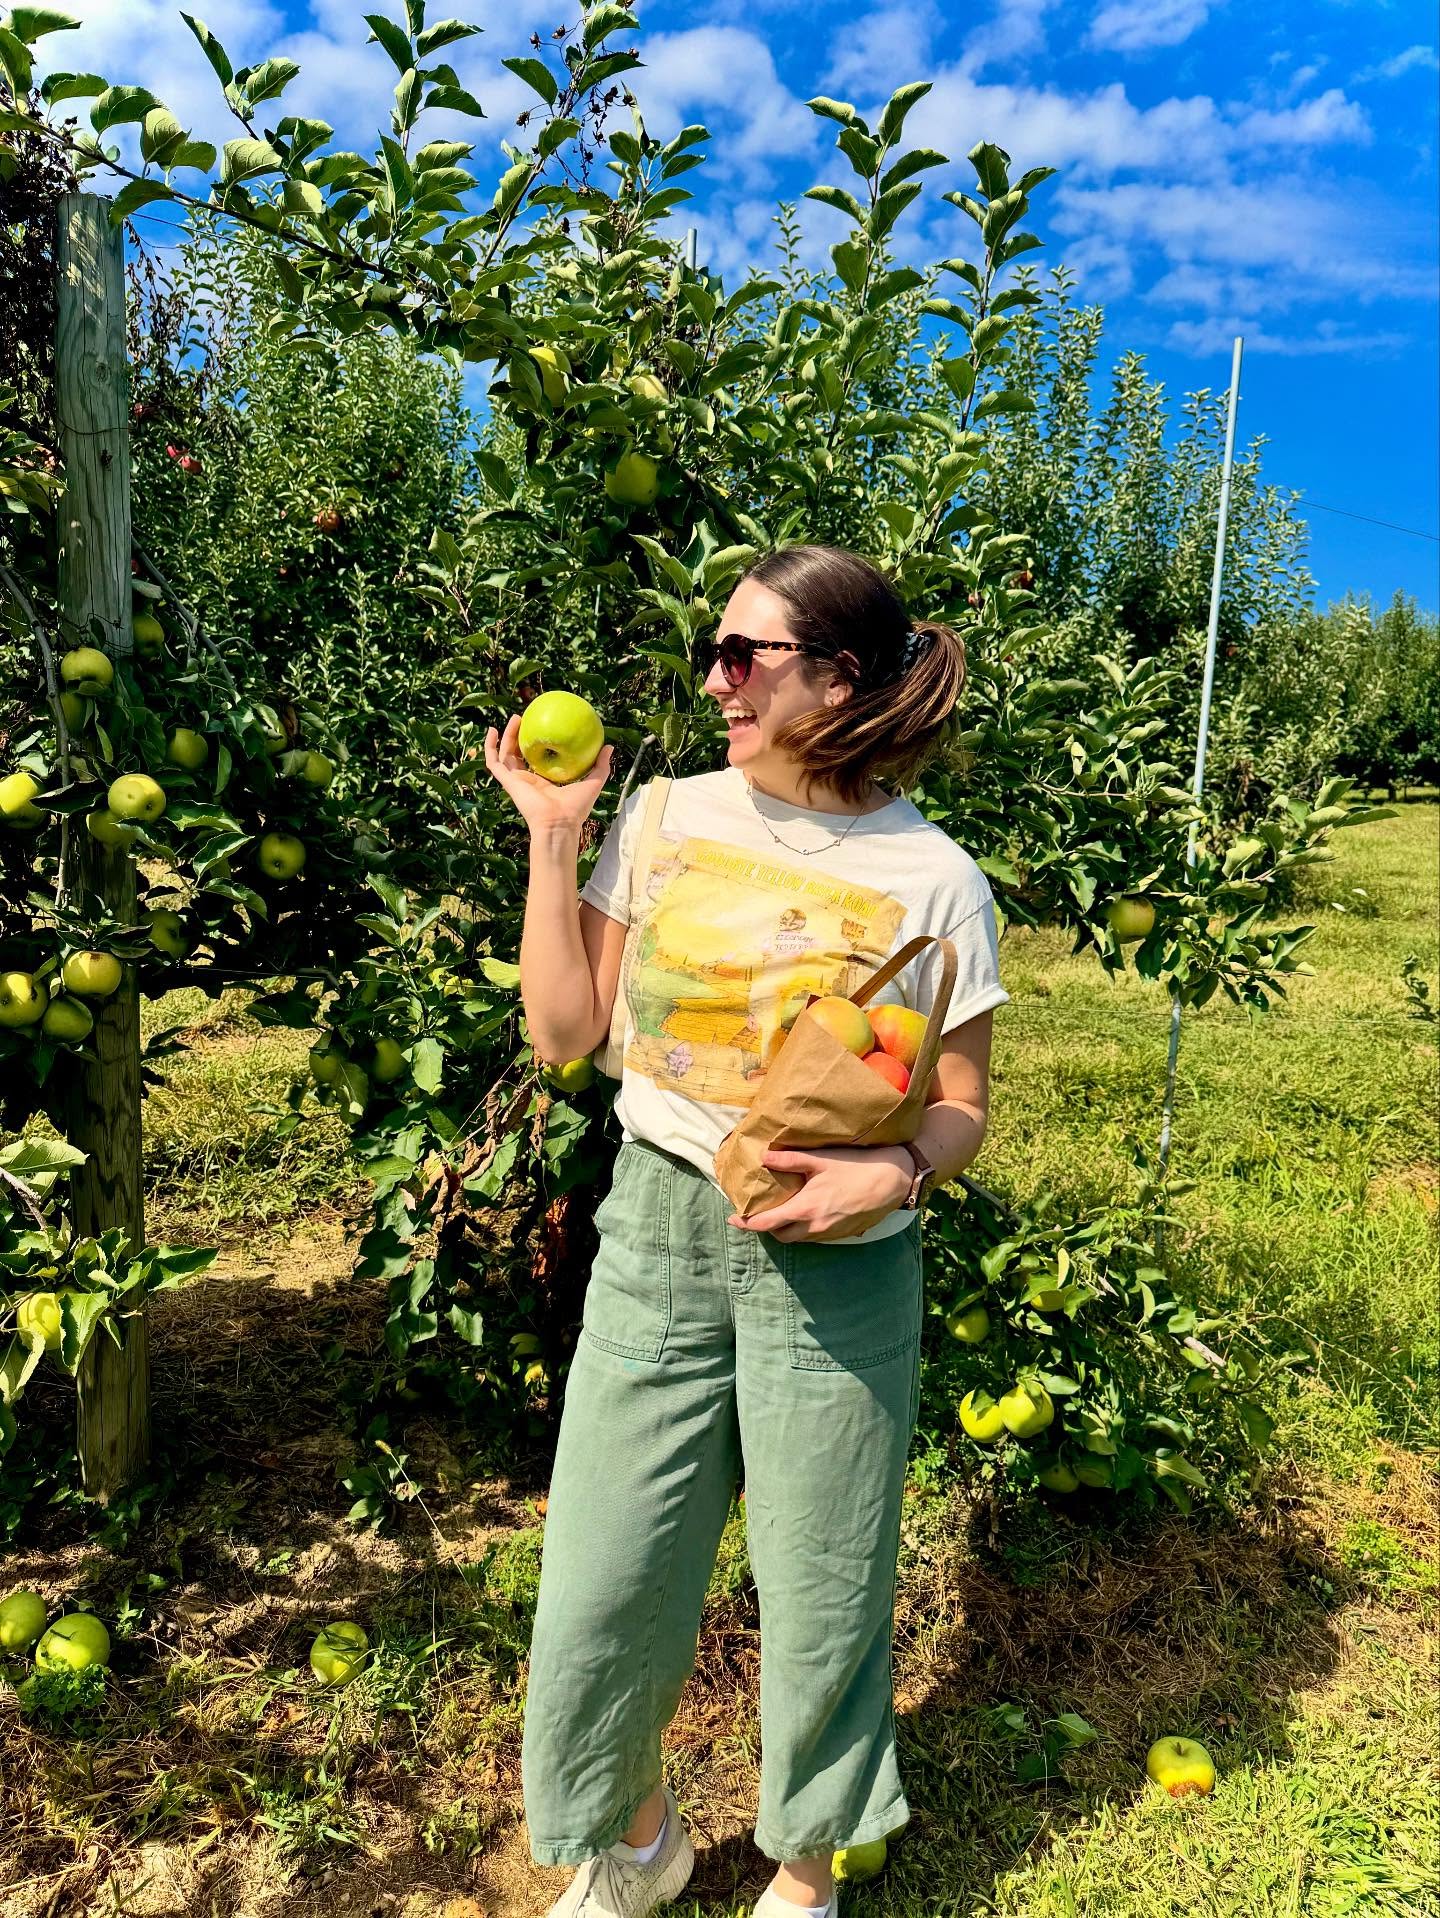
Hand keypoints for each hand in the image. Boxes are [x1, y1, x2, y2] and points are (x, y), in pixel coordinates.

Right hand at [483, 714, 612, 835]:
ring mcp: (516, 781)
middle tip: (527, 718)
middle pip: (520, 754)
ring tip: (514, 718)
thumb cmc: (576, 808)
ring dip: (506, 736)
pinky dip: (490, 747)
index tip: (542, 728)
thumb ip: (601, 765)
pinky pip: (494, 762)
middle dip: (521, 737)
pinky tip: (492, 731)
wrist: (559, 822)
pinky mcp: (508, 782)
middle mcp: (528, 781)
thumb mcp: (593, 782)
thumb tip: (609, 747)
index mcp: (545, 782)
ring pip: (506, 755)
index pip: (538, 760)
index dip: (538, 745)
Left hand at [727, 1144, 912, 1242]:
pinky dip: (806, 1229)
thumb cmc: (856, 1167)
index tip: (734, 1219)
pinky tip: (810, 1213)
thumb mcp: (820, 1160)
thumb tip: (764, 1156)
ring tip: (784, 1212)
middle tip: (761, 1214)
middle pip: (781, 1236)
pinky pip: (817, 1237)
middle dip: (768, 1228)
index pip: (767, 1224)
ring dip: (788, 1229)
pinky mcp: (843, 1234)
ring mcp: (830, 1233)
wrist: (892, 1181)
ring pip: (800, 1238)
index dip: (747, 1224)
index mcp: (805, 1210)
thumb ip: (790, 1160)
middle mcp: (815, 1227)